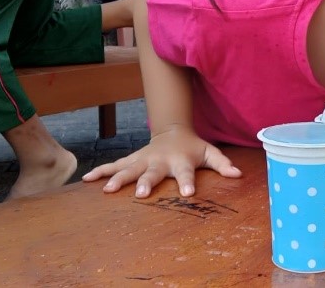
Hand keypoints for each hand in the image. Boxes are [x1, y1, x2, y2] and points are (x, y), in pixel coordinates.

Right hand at [82, 125, 241, 197]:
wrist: (172, 131)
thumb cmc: (193, 147)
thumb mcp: (210, 152)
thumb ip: (222, 164)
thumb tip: (238, 175)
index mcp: (180, 161)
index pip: (185, 173)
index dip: (187, 182)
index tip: (188, 193)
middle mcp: (159, 160)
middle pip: (152, 173)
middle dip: (146, 183)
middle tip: (142, 194)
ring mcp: (143, 160)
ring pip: (129, 169)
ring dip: (118, 178)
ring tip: (107, 190)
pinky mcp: (132, 160)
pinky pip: (114, 166)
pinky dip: (100, 171)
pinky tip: (86, 179)